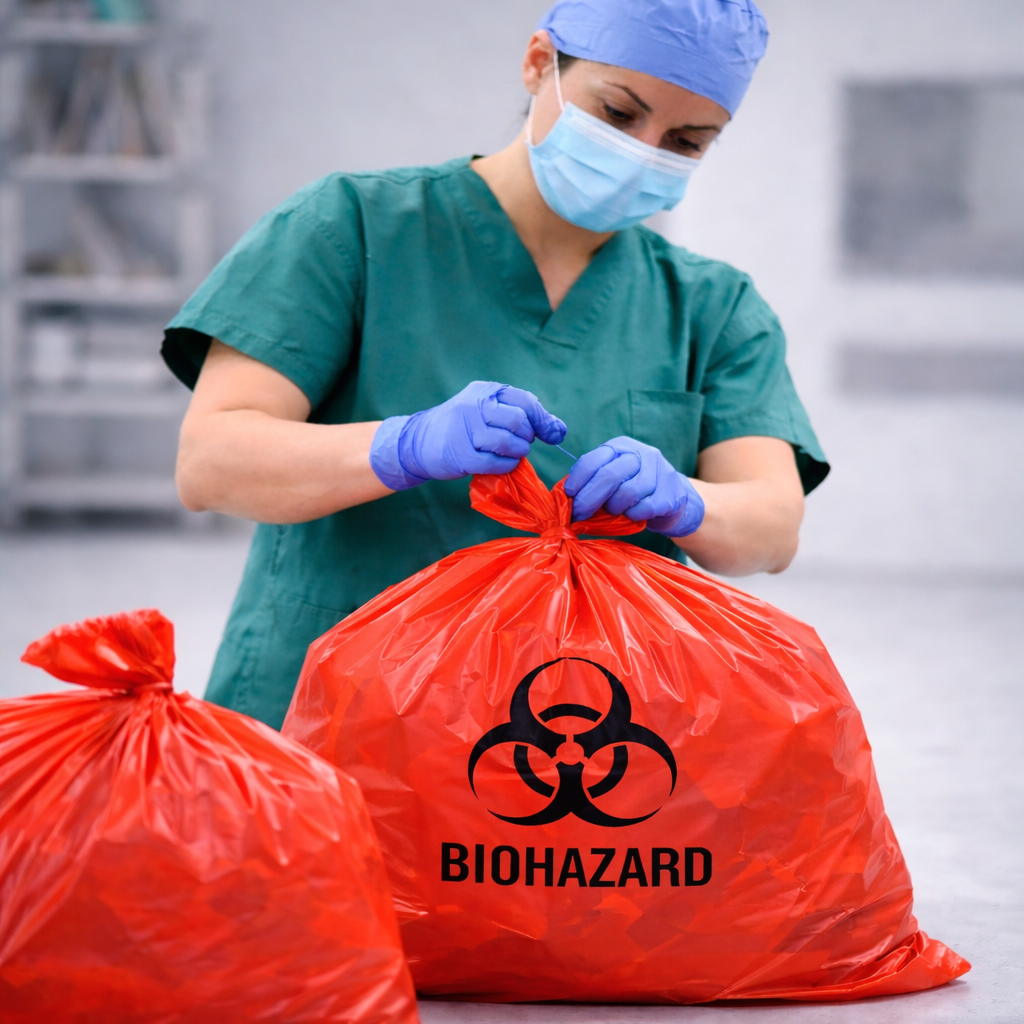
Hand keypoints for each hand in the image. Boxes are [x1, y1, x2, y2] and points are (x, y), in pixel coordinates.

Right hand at [369, 381, 565, 490]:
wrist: (418, 442)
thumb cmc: (461, 427)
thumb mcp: (487, 411)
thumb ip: (522, 415)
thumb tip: (559, 430)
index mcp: (485, 391)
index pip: (525, 401)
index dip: (544, 420)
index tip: (553, 434)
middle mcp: (474, 405)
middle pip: (519, 421)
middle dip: (527, 437)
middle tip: (520, 444)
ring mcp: (465, 429)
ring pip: (509, 442)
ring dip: (518, 452)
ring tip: (511, 453)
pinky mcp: (461, 454)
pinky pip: (496, 462)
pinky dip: (506, 466)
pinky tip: (502, 464)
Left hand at [564, 436, 704, 536]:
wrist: (675, 499)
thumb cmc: (635, 489)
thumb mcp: (614, 477)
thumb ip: (593, 481)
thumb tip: (565, 497)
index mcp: (621, 446)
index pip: (593, 460)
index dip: (577, 480)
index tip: (569, 496)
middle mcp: (641, 453)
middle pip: (609, 476)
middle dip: (589, 499)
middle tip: (579, 514)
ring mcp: (659, 472)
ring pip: (627, 493)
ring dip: (614, 508)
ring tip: (615, 511)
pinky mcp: (670, 493)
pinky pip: (643, 508)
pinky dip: (633, 516)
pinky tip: (633, 515)